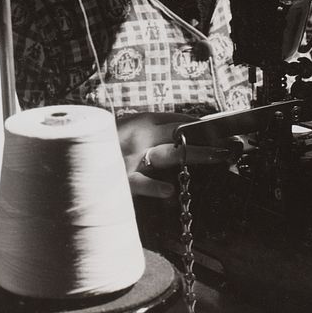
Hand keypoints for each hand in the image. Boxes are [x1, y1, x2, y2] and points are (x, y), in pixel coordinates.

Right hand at [117, 111, 232, 199]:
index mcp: (144, 121)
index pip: (183, 120)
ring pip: (169, 154)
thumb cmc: (108, 147)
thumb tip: (191, 137)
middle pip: (182, 133)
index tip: (233, 133)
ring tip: (220, 156)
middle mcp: (140, 135)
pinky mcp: (120, 180)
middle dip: (212, 138)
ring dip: (197, 154)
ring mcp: (131, 157)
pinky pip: (139, 183)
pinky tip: (169, 193)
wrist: (74, 157)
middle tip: (237, 145)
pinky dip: (154, 187)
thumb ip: (157, 135)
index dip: (210, 126)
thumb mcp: (133, 133)